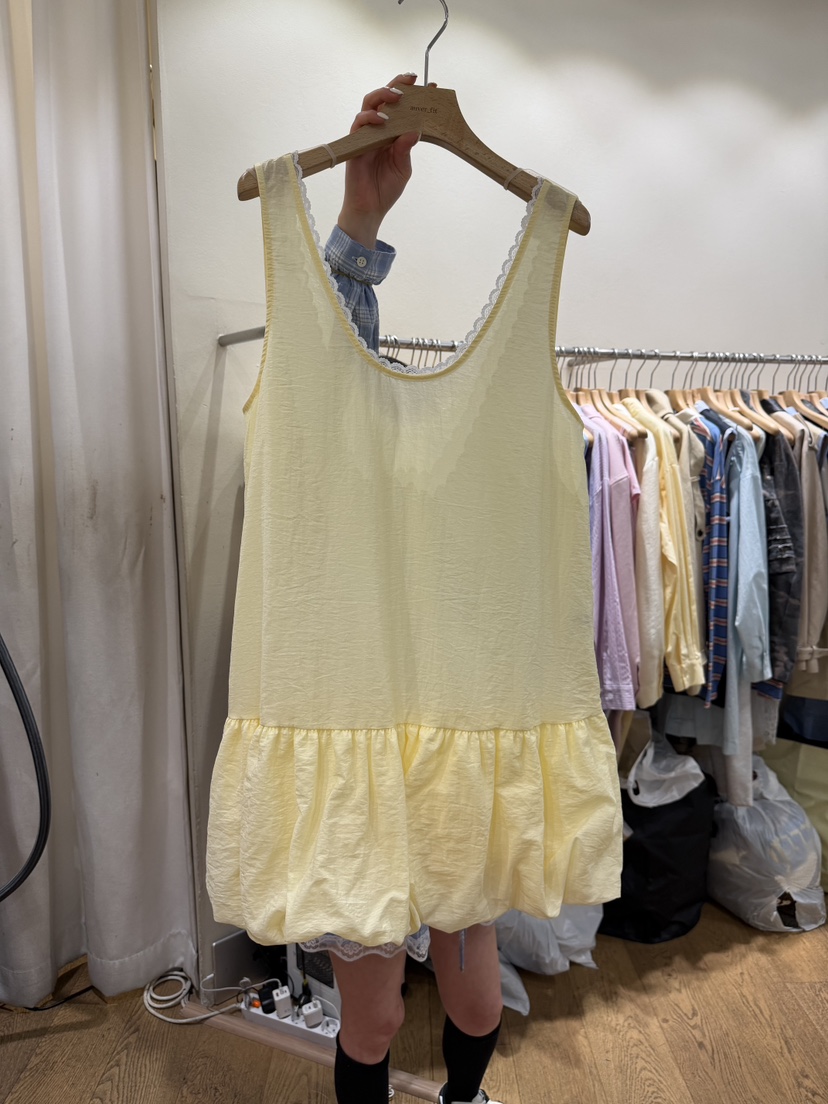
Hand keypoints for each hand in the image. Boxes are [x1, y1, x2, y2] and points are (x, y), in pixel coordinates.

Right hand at [337, 73, 424, 249]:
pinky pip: (358, 124)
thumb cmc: (386, 189)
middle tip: (411, 79)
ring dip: (382, 96)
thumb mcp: (403, 167)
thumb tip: (415, 130)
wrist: (370, 209)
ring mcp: (365, 136)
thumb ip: (406, 148)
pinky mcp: (354, 144)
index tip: (431, 86)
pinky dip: (370, 117)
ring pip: (368, 104)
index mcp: (392, 134)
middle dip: (396, 84)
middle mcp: (378, 130)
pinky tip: (382, 119)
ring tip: (397, 96)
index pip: (402, 108)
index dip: (414, 95)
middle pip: (383, 98)